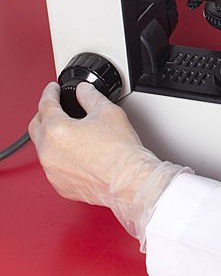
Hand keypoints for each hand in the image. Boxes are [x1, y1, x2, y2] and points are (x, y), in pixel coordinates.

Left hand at [29, 82, 189, 246]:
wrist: (129, 181)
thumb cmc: (120, 152)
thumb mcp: (107, 111)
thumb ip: (90, 96)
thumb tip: (84, 90)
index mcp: (56, 130)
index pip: (46, 104)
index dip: (50, 92)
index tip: (53, 89)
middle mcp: (48, 152)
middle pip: (36, 126)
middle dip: (44, 113)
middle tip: (55, 107)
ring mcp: (52, 171)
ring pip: (43, 148)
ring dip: (50, 136)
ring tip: (68, 130)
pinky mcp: (60, 185)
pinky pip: (53, 166)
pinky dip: (58, 156)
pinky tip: (73, 152)